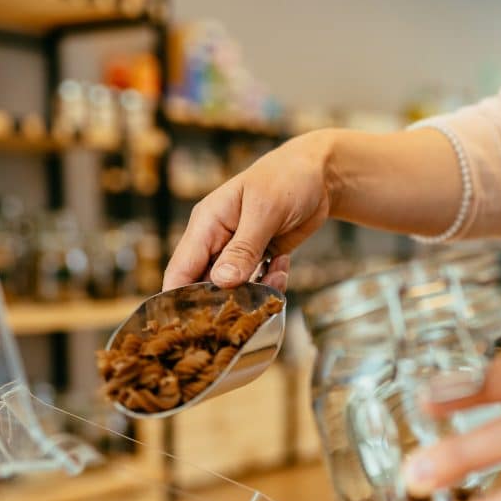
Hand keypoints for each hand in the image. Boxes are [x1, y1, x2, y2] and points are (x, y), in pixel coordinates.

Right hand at [163, 131, 337, 292]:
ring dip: (255, 291)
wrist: (320, 174)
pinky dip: (271, 283)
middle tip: (249, 306)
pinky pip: (258, 283)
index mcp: (206, 224)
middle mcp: (216, 240)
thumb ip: (243, 248)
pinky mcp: (258, 258)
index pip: (180, 270)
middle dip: (226, 301)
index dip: (181, 300)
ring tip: (276, 274)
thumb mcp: (264, 211)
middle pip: (205, 286)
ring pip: (234, 289)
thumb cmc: (287, 179)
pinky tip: (283, 266)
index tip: (195, 326)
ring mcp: (237, 251)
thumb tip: (220, 281)